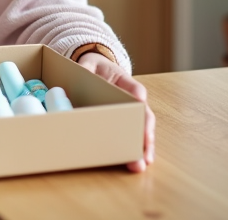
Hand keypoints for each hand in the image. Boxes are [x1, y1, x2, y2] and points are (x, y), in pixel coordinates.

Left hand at [76, 52, 154, 171]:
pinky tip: (137, 162)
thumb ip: (86, 68)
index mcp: (125, 81)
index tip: (140, 102)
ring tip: (144, 161)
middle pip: (144, 114)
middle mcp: (133, 99)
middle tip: (146, 143)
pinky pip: (135, 137)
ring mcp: (132, 113)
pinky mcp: (126, 124)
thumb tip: (80, 73)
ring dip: (145, 146)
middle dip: (145, 130)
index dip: (138, 94)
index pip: (135, 88)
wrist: (97, 71)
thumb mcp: (90, 64)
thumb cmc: (95, 69)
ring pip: (144, 129)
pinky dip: (137, 150)